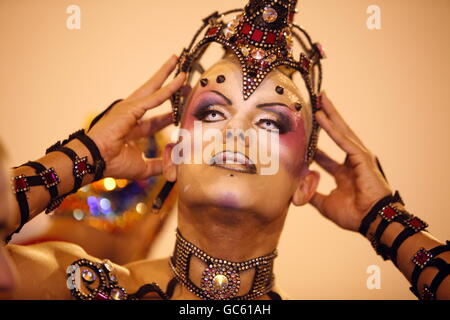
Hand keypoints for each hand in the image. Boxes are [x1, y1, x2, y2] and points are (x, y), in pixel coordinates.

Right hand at [87, 55, 185, 179]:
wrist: (95, 160)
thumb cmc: (113, 163)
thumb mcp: (143, 166)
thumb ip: (158, 165)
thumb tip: (173, 168)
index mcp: (133, 129)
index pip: (157, 120)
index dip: (170, 114)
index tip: (183, 109)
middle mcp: (132, 114)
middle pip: (155, 95)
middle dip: (169, 84)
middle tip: (183, 73)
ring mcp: (131, 108)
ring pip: (154, 88)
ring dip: (167, 74)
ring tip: (179, 60)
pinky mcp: (132, 107)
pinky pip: (156, 97)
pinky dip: (169, 88)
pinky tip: (181, 79)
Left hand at [309, 92, 392, 231]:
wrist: (371, 221)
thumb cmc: (354, 215)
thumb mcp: (325, 204)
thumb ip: (313, 195)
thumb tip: (297, 193)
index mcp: (344, 173)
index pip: (325, 155)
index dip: (315, 144)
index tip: (303, 135)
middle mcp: (351, 162)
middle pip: (336, 134)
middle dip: (326, 118)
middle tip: (316, 101)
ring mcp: (358, 157)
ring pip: (341, 131)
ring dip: (330, 114)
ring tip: (320, 99)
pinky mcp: (361, 157)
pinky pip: (343, 140)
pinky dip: (331, 128)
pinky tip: (322, 116)